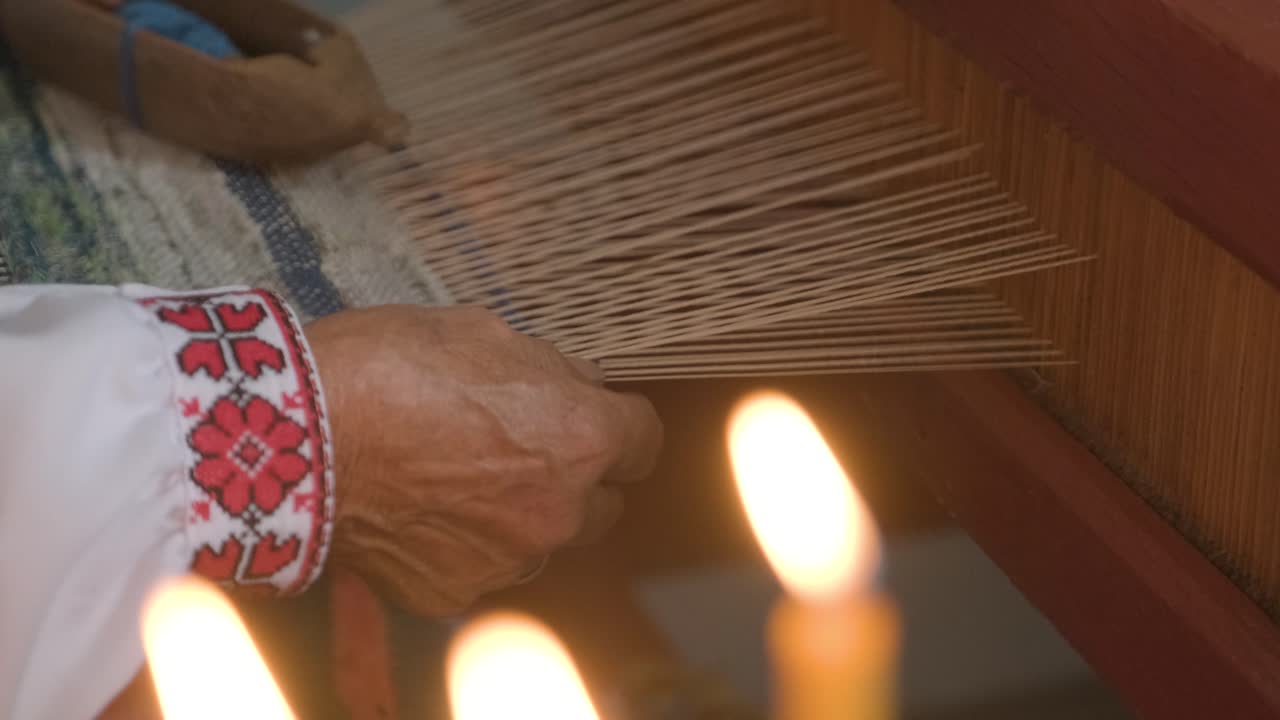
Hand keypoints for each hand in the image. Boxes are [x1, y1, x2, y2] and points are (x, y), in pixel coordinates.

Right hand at [305, 306, 661, 615]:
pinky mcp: (456, 590)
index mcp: (582, 438)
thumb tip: (576, 386)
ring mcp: (509, 559)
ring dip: (518, 514)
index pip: (644, 441)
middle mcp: (560, 510)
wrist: (301, 432)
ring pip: (539, 540)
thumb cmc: (391, 367)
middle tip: (520, 447)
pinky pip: (480, 567)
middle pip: (602, 504)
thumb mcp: (485, 333)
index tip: (591, 418)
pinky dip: (463, 544)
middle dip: (575, 478)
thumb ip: (550, 371)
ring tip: (456, 476)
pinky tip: (422, 509)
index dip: (617, 426)